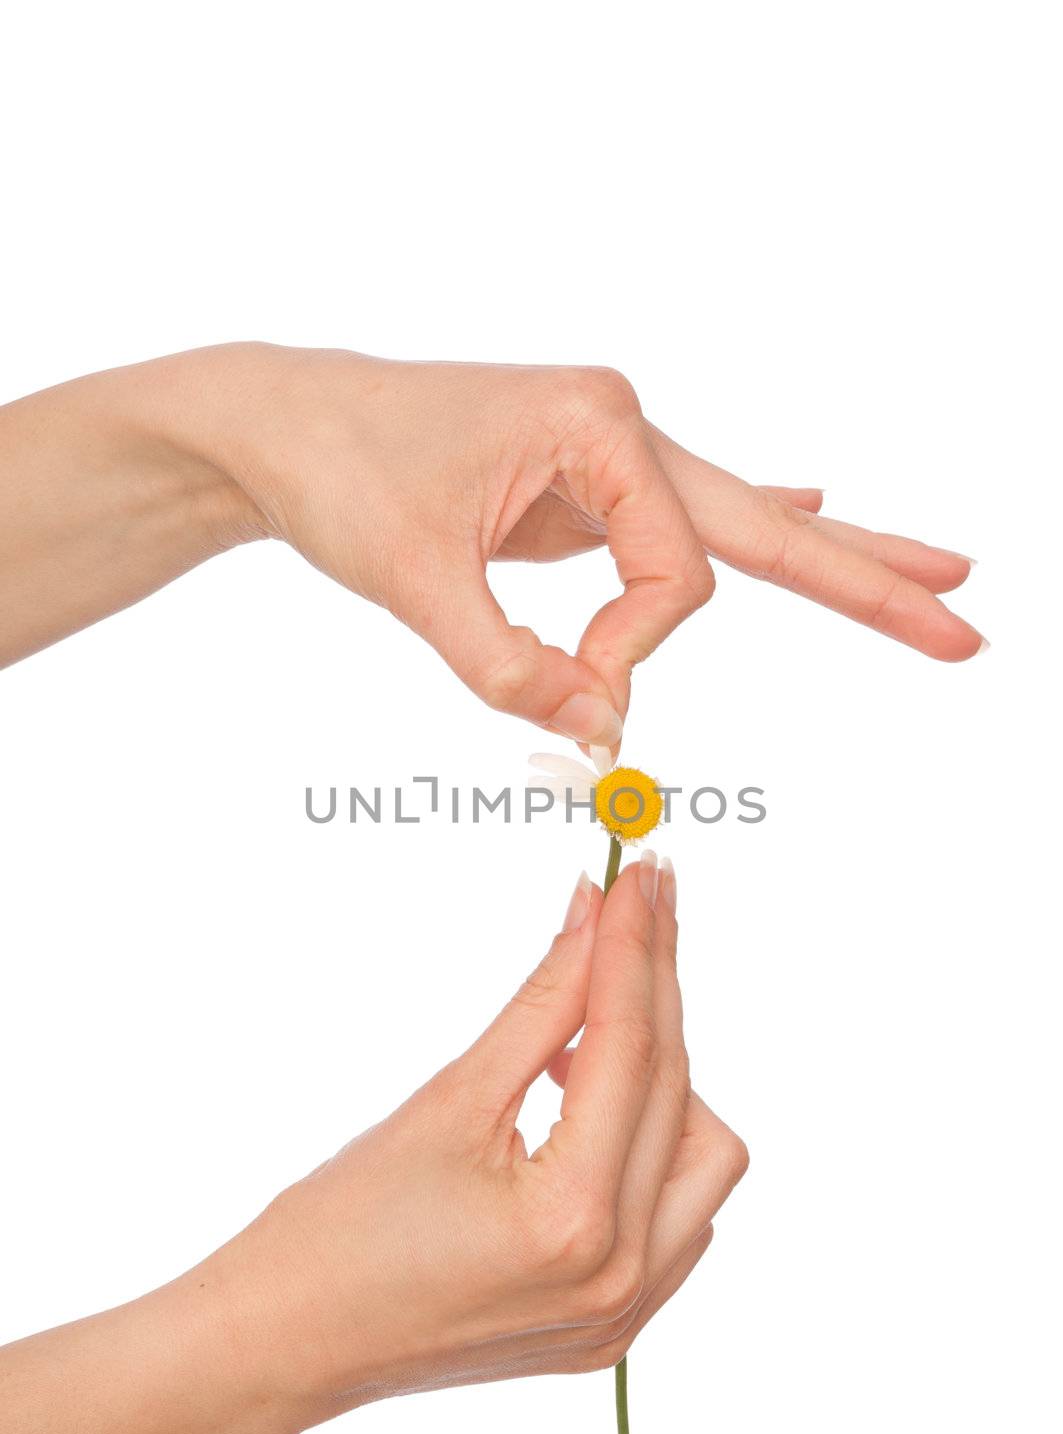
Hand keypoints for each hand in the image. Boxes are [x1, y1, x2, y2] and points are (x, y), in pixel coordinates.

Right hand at [0, 854, 744, 1433]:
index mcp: (575, 1219)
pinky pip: (679, 1213)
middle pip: (677, 1089)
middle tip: (637, 904)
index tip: (638, 872)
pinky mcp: (614, 1326)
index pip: (630, 1046)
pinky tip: (588, 1106)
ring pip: (700, 1156)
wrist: (286, 1342)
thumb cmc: (338, 1225)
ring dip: (664, 1077)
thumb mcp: (449, 1098)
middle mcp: (623, 1275)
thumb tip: (595, 917)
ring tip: (587, 1031)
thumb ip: (543, 1003)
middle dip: (655, 985)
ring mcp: (625, 1312)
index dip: (634, 946)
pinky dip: (652, 1144)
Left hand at [174, 343, 983, 749]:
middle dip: (865, 580)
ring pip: (740, 525)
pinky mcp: (586, 490)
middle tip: (964, 625)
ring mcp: (609, 458)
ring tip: (933, 580)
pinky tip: (819, 501)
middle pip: (768, 525)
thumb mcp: (419, 585)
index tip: (572, 694)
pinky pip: (685, 523)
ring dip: (833, 560)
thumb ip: (513, 671)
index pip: (677, 577)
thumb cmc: (343, 476)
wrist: (285, 427)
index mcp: (599, 426)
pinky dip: (754, 524)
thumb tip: (602, 737)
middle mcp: (621, 429)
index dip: (633, 657)